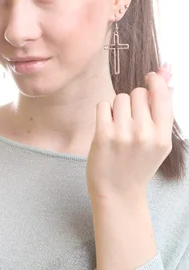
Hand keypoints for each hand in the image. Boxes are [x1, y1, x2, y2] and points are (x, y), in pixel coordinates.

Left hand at [86, 64, 173, 201]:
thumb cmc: (138, 164)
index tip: (150, 77)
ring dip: (117, 108)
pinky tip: (106, 127)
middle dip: (133, 101)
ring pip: (119, 98)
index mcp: (163, 136)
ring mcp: (123, 135)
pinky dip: (103, 113)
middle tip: (130, 119)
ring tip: (118, 127)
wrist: (118, 193)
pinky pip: (102, 105)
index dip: (156, 81)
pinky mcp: (103, 135)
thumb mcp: (159, 143)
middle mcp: (145, 134)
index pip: (162, 95)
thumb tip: (166, 76)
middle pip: (138, 93)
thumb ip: (163, 111)